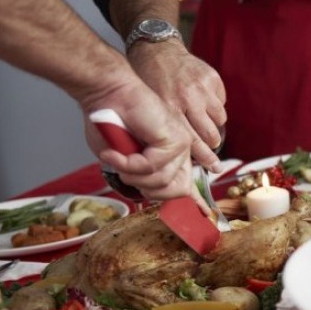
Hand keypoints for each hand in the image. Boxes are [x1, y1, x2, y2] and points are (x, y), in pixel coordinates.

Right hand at [81, 76, 208, 211]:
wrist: (106, 92)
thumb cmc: (108, 122)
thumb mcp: (122, 159)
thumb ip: (138, 176)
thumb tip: (148, 194)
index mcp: (171, 157)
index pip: (188, 186)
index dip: (194, 203)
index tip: (204, 216)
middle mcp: (180, 152)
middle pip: (175, 191)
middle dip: (145, 188)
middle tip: (124, 171)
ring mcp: (180, 145)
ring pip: (161, 181)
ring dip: (132, 174)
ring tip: (116, 157)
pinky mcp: (174, 139)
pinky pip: (152, 167)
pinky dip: (129, 163)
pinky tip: (116, 152)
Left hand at [127, 40, 226, 172]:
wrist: (157, 48)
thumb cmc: (150, 82)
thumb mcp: (151, 107)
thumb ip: (167, 129)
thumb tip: (184, 156)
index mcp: (171, 108)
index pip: (193, 141)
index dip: (205, 157)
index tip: (215, 168)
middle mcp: (188, 98)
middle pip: (211, 134)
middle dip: (211, 143)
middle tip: (209, 144)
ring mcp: (202, 87)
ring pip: (220, 120)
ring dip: (213, 124)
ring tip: (202, 119)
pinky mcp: (212, 78)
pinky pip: (221, 102)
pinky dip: (214, 106)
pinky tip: (202, 101)